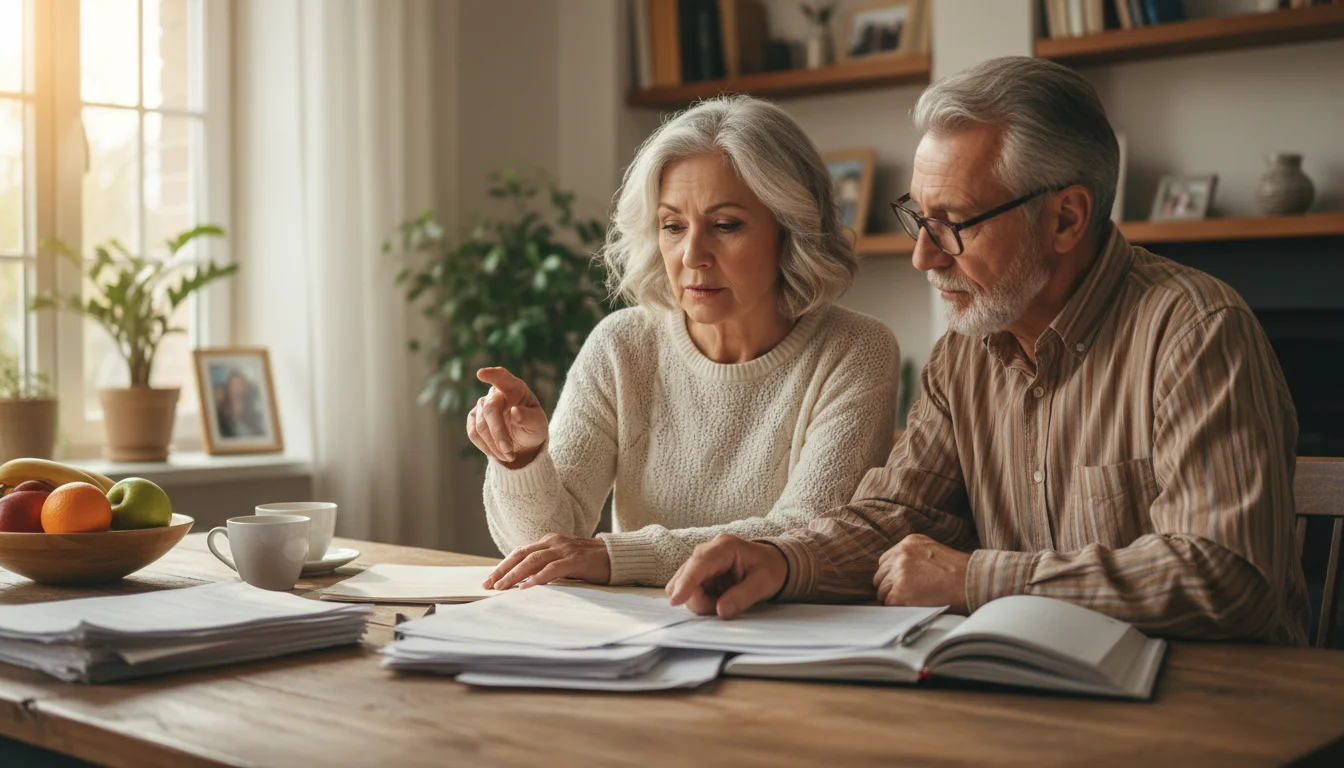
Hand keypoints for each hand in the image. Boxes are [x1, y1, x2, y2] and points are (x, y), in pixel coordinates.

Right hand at [467, 367, 547, 465]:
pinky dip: (486, 447)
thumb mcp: (538, 424)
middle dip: (498, 434)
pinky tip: (498, 453)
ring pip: (480, 425)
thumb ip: (529, 417)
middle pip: (490, 410)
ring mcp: (482, 405)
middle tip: (509, 453)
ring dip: (494, 445)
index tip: (481, 374)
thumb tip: (515, 412)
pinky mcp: (473, 418)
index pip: (502, 377)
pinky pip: (474, 434)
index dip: (492, 375)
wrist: (523, 441)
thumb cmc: (533, 427)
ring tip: (509, 456)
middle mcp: (496, 393)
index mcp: (515, 388)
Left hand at [482, 534, 611, 589]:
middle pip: (521, 555)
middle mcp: (554, 542)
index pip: (520, 552)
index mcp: (549, 542)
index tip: (490, 580)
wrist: (618, 556)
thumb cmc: (590, 562)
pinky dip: (538, 578)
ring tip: (502, 587)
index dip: (503, 565)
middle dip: (502, 570)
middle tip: (488, 584)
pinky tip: (527, 587)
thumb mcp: (564, 562)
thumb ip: (547, 567)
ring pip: (532, 560)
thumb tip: (524, 582)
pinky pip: (552, 569)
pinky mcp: (576, 560)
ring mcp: (564, 549)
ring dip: (514, 575)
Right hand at [665, 534, 788, 618]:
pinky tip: (718, 599)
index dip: (686, 582)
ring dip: (702, 600)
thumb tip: (721, 611)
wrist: (775, 563)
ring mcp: (703, 562)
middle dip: (699, 598)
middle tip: (722, 606)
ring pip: (686, 586)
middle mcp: (709, 550)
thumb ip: (743, 596)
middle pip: (687, 576)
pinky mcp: (701, 573)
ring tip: (725, 600)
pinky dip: (703, 600)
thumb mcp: (764, 583)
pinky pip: (692, 591)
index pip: (699, 564)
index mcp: (725, 546)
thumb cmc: (771, 568)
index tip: (676, 600)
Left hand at [873, 534, 970, 613]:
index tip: (902, 583)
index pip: (885, 561)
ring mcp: (898, 574)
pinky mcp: (898, 593)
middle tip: (907, 595)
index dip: (892, 574)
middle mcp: (900, 556)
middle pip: (880, 576)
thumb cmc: (959, 572)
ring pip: (882, 591)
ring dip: (894, 598)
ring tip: (914, 601)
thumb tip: (897, 571)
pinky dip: (898, 608)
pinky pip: (888, 604)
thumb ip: (913, 556)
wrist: (971, 583)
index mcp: (908, 543)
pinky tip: (913, 607)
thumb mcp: (933, 551)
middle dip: (890, 586)